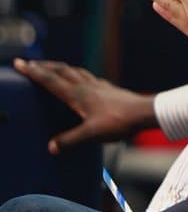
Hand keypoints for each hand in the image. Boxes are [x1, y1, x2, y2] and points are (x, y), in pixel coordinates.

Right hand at [13, 59, 155, 153]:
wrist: (145, 113)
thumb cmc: (120, 121)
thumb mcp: (92, 133)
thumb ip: (70, 140)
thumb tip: (51, 147)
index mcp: (78, 94)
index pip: (50, 80)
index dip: (33, 72)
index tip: (19, 64)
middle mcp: (86, 85)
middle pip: (61, 70)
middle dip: (44, 66)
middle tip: (30, 64)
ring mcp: (98, 85)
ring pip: (75, 71)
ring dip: (60, 68)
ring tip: (52, 68)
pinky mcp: (108, 89)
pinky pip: (88, 77)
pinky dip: (78, 75)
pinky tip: (82, 80)